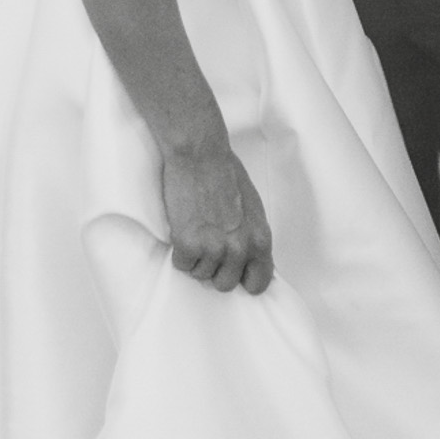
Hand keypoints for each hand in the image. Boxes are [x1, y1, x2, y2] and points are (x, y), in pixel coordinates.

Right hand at [161, 139, 273, 294]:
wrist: (200, 155)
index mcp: (260, 240)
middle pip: (225, 284)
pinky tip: (183, 228)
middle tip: (208, 245)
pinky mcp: (188, 244)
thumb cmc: (226, 174)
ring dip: (196, 257)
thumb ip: (251, 237)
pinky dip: (179, 251)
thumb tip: (248, 258)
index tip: (234, 272)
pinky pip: (182, 264)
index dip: (243, 279)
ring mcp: (214, 249)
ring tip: (196, 229)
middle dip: (215, 269)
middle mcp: (239, 249)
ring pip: (200, 275)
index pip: (258, 283)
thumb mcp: (252, 209)